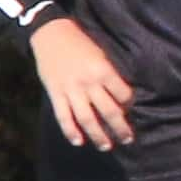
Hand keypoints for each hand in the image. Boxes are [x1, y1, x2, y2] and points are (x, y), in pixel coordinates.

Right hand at [30, 20, 134, 148]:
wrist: (51, 34)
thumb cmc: (81, 44)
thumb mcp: (101, 55)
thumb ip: (109, 76)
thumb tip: (120, 98)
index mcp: (103, 71)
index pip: (123, 95)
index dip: (129, 105)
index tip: (129, 110)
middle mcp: (89, 83)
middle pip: (109, 111)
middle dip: (120, 128)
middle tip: (127, 139)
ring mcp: (70, 90)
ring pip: (87, 119)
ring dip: (98, 135)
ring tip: (106, 146)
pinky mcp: (55, 93)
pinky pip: (63, 117)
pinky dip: (70, 131)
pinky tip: (78, 142)